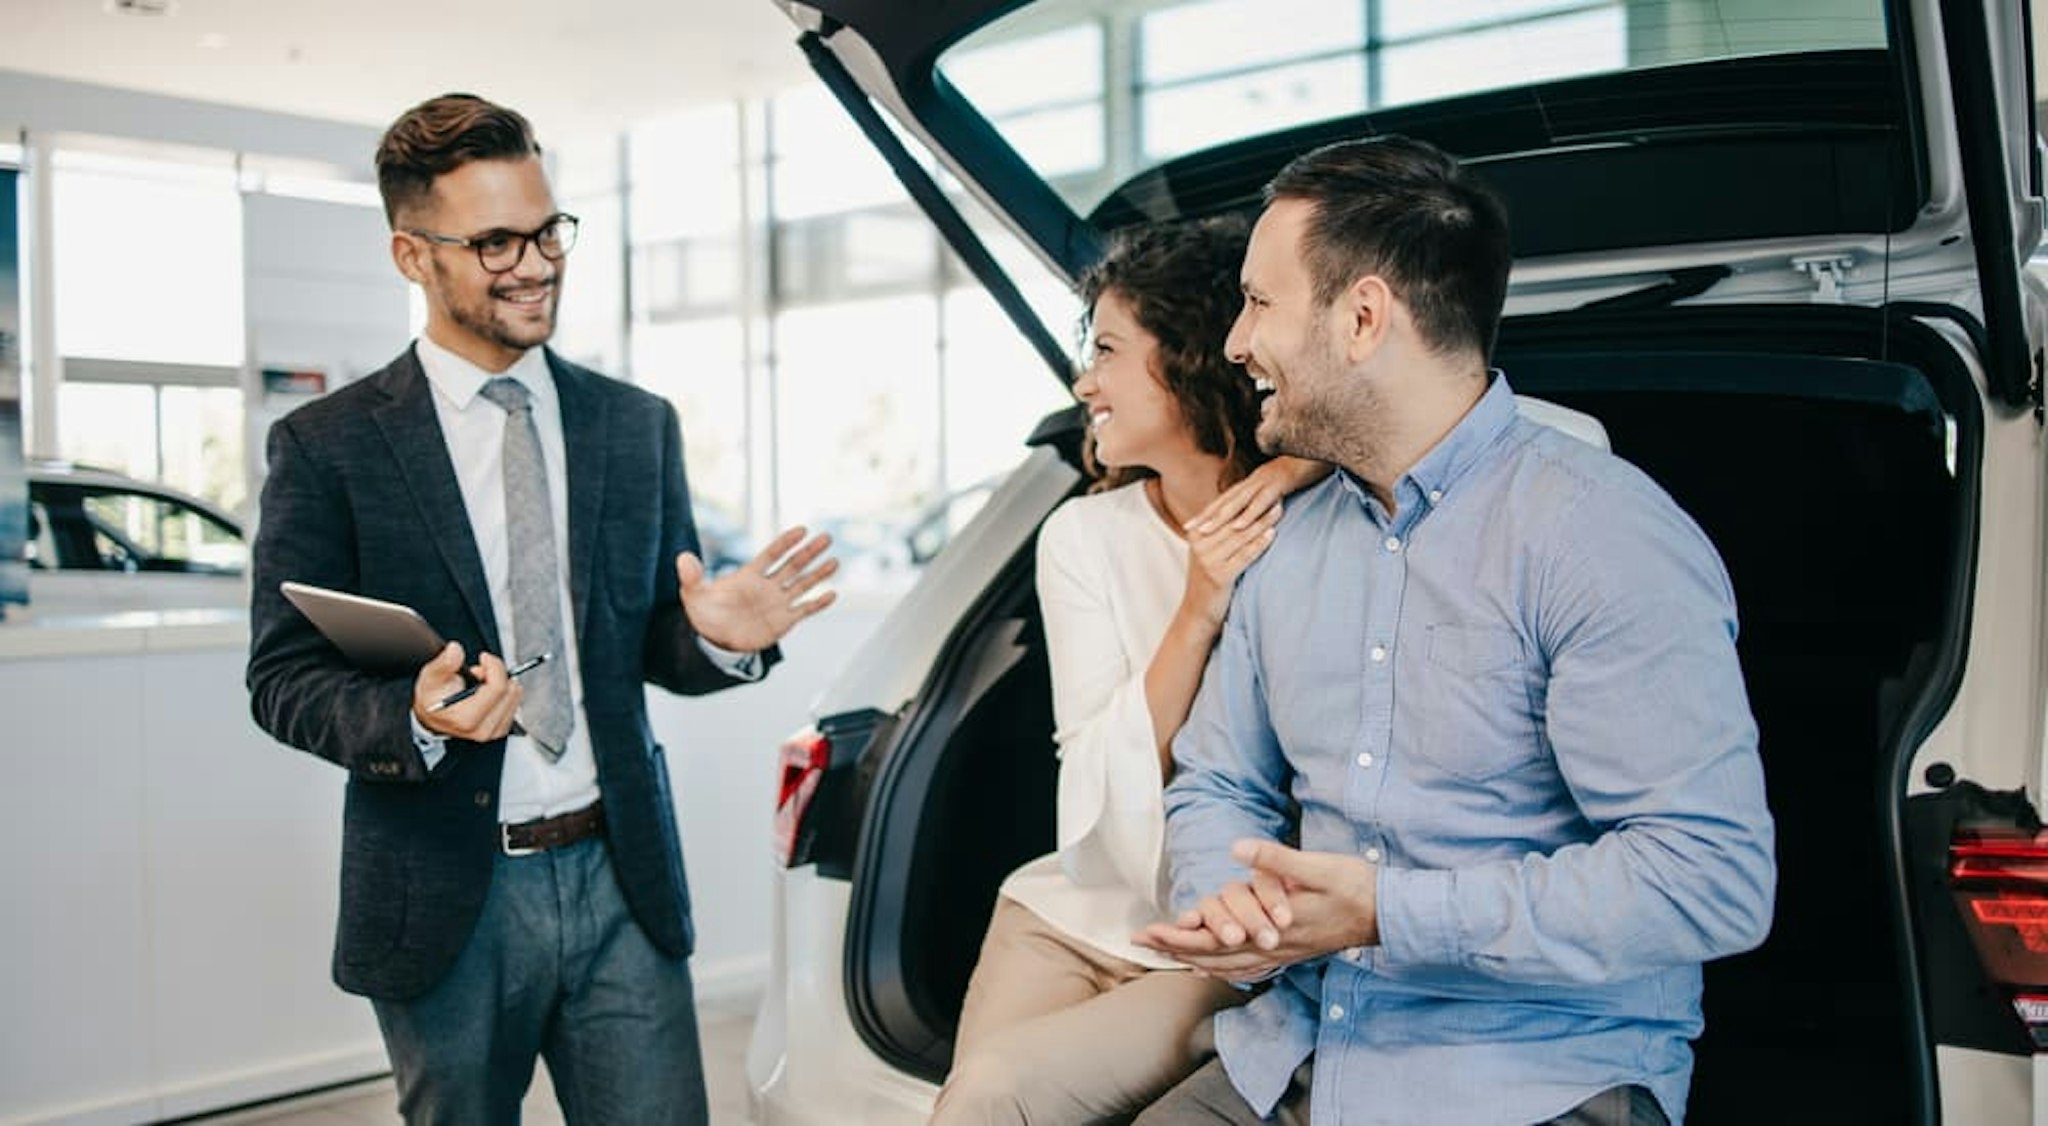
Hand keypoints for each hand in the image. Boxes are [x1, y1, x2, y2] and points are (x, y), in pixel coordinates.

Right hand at [413, 642, 521, 741]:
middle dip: (497, 674)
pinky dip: (505, 691)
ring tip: (480, 682)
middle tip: (479, 672)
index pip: (498, 688)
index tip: (484, 658)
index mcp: (467, 720)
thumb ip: (444, 663)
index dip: (494, 666)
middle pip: (510, 691)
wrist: (432, 714)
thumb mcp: (431, 676)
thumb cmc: (432, 696)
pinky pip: (515, 702)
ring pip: (515, 695)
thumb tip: (455, 650)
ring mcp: (494, 732)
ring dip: (501, 682)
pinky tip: (487, 691)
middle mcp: (483, 730)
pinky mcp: (501, 729)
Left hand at [677, 526, 837, 651]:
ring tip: (835, 561)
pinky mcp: (783, 621)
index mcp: (749, 575)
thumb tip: (682, 557)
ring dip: (818, 574)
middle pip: (793, 565)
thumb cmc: (705, 613)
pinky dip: (818, 603)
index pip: (772, 554)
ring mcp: (778, 603)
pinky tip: (832, 594)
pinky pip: (804, 610)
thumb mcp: (694, 595)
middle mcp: (768, 586)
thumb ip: (692, 577)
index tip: (802, 530)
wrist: (715, 640)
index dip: (786, 542)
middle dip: (809, 552)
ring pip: (803, 584)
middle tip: (826, 538)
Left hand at [1132, 839, 1377, 980]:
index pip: (1217, 939)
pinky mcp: (1294, 948)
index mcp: (1276, 926)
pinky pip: (1250, 965)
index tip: (1150, 931)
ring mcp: (1287, 951)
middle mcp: (1277, 946)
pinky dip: (1225, 965)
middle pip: (1217, 956)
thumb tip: (1237, 849)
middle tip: (1142, 941)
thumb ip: (1276, 860)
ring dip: (1196, 957)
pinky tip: (1216, 963)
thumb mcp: (1318, 866)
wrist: (1392, 914)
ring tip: (1168, 950)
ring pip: (1232, 964)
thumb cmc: (1357, 887)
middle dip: (1177, 948)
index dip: (1180, 937)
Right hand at [1182, 497, 1280, 627]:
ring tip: (1278, 510)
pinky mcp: (1219, 575)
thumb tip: (1237, 512)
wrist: (1197, 612)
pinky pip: (1244, 555)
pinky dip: (1259, 544)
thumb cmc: (1208, 580)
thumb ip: (1218, 533)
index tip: (1264, 491)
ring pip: (1241, 536)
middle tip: (1276, 495)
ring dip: (1262, 522)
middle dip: (1257, 508)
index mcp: (1196, 535)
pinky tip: (1272, 534)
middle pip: (1235, 522)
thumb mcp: (1207, 553)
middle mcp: (1200, 545)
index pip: (1226, 514)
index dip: (1246, 502)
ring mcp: (1208, 560)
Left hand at [1185, 457, 1329, 536]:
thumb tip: (1256, 514)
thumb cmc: (1300, 471)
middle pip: (1226, 500)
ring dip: (1221, 517)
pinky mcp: (1279, 484)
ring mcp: (1265, 481)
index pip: (1225, 499)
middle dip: (1206, 516)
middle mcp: (1254, 481)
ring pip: (1239, 501)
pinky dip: (1250, 514)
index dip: (1207, 512)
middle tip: (1189, 530)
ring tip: (1205, 531)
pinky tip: (1238, 526)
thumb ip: (1266, 498)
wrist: (1316, 452)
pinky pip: (1262, 501)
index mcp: (1253, 482)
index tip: (1190, 526)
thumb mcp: (1280, 485)